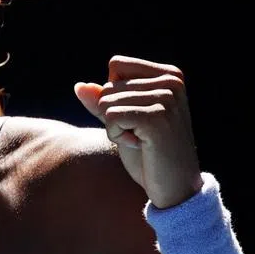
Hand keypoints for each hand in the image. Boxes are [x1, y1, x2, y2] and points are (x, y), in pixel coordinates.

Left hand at [74, 56, 203, 208]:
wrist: (175, 188)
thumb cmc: (149, 155)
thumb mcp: (123, 122)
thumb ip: (103, 102)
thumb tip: (79, 86)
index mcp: (169, 75)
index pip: (116, 65)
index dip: (114, 96)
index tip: (138, 119)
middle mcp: (171, 81)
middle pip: (109, 86)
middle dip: (114, 116)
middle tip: (142, 135)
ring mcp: (166, 98)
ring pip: (106, 102)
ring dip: (115, 128)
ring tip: (142, 141)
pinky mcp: (156, 117)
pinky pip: (110, 116)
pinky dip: (116, 136)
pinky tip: (140, 146)